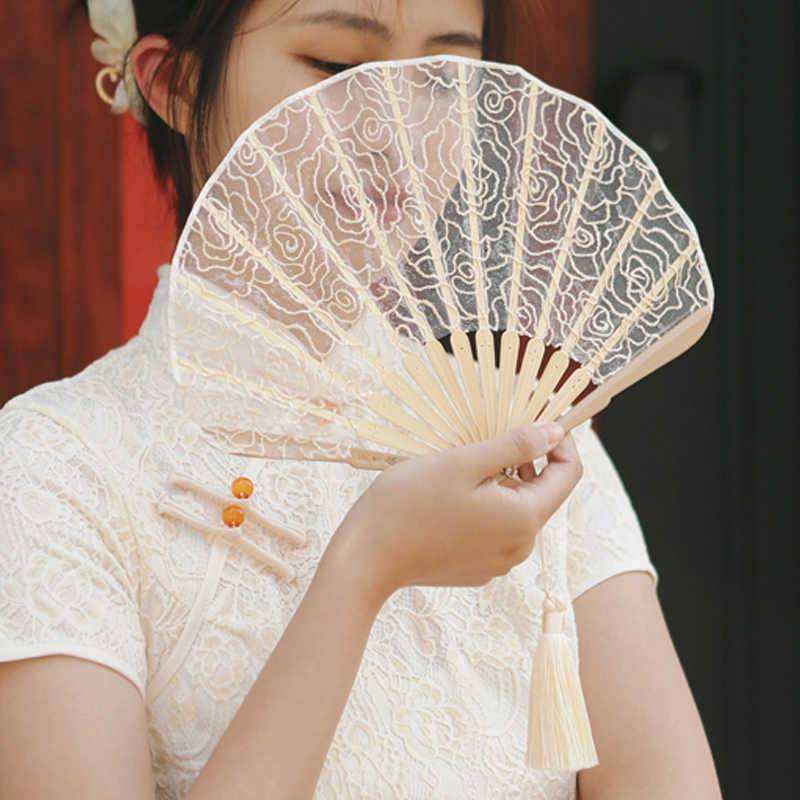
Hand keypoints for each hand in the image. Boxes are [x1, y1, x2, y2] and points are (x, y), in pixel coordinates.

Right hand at [328, 422, 582, 601]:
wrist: (366, 559)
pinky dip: (485, 507)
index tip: (535, 420)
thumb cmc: (410, 503)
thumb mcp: (463, 462)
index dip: (560, 442)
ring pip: (516, 511)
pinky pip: (495, 530)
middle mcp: (519, 547)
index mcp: (523, 519)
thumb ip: (514, 445)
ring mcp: (498, 562)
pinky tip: (450, 498)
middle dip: (525, 462)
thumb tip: (555, 432)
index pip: (569, 474)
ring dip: (502, 484)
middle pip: (542, 493)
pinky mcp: (477, 569)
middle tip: (487, 439)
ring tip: (463, 468)